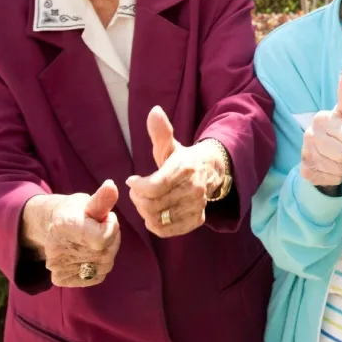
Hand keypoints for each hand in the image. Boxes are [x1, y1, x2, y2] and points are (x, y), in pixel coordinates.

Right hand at [32, 180, 121, 287]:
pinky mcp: (60, 278)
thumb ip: (102, 199)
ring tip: (95, 240)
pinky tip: (89, 254)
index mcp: (65, 224)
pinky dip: (99, 267)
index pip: (103, 238)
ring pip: (104, 266)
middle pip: (106, 253)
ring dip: (107, 253)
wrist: (54, 227)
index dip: (111, 227)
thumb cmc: (76, 212)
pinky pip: (96, 277)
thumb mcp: (88, 202)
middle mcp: (57, 247)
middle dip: (111, 239)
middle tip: (100, 229)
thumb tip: (112, 185)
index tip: (105, 218)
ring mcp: (57, 266)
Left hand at [126, 107, 228, 237]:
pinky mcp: (196, 220)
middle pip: (153, 206)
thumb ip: (160, 131)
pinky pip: (167, 231)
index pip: (154, 187)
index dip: (137, 187)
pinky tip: (154, 214)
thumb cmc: (181, 159)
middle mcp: (194, 189)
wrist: (209, 172)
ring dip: (145, 213)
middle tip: (137, 193)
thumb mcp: (170, 145)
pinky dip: (155, 225)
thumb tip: (154, 111)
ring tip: (145, 202)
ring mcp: (196, 206)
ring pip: (158, 220)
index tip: (132, 181)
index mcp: (185, 168)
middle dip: (138, 200)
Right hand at [300, 70, 341, 186]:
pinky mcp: (305, 172)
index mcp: (321, 119)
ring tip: (341, 159)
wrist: (322, 154)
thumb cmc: (340, 131)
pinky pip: (332, 180)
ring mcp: (306, 154)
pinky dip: (336, 177)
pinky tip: (331, 168)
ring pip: (340, 170)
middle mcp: (309, 135)